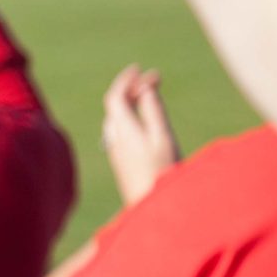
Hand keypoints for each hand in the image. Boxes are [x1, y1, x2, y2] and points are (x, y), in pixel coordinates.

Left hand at [101, 65, 178, 205]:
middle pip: (116, 106)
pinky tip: (146, 119)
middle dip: (133, 89)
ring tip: (152, 93)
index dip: (125, 80)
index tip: (139, 68)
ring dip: (133, 102)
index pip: (115, 97)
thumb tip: (145, 88)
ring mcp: (116, 151)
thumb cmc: (162, 172)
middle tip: (156, 79)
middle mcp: (114, 139)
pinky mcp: (122, 161)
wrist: (152, 208)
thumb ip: (153, 110)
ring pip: (119, 118)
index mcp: (122, 130)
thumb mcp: (162, 136)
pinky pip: (122, 130)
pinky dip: (133, 117)